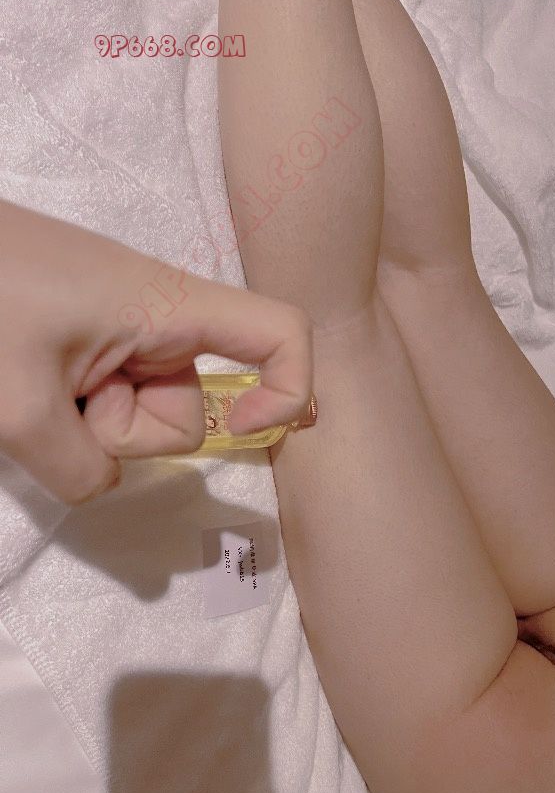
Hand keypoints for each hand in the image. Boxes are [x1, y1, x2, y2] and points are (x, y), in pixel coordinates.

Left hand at [0, 200, 312, 504]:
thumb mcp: (17, 404)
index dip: (290, 389)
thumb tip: (99, 484)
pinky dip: (68, 414)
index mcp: (170, 308)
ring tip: (31, 387)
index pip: (283, 333)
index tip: (248, 429)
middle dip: (129, 431)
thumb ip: (78, 470)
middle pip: (191, 410)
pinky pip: (105, 404)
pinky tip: (25, 386)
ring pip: (140, 417)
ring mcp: (122, 334)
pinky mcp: (90, 343)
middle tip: (62, 400)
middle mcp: (161, 321)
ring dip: (87, 425)